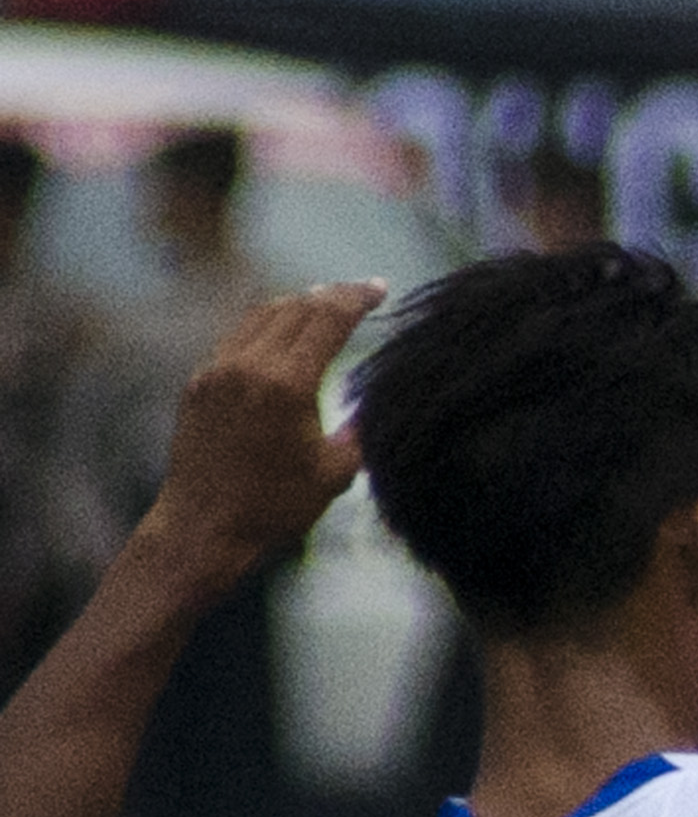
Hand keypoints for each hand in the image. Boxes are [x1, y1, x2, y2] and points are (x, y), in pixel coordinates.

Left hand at [145, 283, 384, 590]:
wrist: (205, 527)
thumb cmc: (276, 507)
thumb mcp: (336, 472)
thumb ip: (357, 430)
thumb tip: (369, 405)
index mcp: (288, 384)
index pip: (328, 319)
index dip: (357, 298)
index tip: (380, 289)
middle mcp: (249, 366)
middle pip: (295, 307)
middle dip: (331, 296)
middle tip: (359, 294)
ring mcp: (217, 370)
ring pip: (261, 315)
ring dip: (296, 306)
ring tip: (320, 306)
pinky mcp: (199, 383)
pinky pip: (236, 339)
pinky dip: (265, 328)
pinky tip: (280, 338)